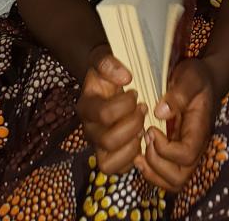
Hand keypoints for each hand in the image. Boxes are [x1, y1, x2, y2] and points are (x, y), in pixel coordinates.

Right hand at [77, 44, 146, 174]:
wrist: (105, 84)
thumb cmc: (107, 73)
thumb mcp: (104, 59)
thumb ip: (109, 63)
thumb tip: (125, 78)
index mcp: (85, 107)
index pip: (105, 114)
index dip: (126, 104)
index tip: (135, 92)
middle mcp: (88, 130)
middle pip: (109, 141)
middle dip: (133, 124)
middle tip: (143, 109)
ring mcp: (98, 146)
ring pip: (110, 163)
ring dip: (132, 146)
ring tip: (142, 128)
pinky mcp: (109, 157)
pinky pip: (119, 170)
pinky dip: (133, 158)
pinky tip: (141, 140)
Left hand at [135, 58, 216, 191]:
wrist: (201, 80)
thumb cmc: (196, 77)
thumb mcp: (190, 77)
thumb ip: (179, 94)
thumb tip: (160, 113)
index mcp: (199, 131)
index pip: (186, 155)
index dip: (166, 149)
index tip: (151, 128)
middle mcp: (194, 147)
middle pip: (180, 178)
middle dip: (157, 164)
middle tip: (145, 140)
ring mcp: (184, 153)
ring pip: (172, 182)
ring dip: (152, 172)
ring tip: (138, 153)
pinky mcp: (173, 154)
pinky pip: (164, 176)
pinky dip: (149, 171)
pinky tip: (138, 154)